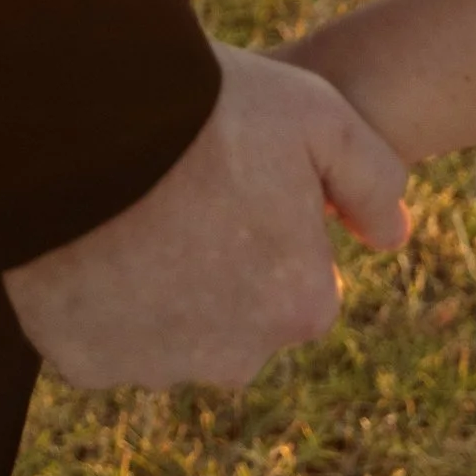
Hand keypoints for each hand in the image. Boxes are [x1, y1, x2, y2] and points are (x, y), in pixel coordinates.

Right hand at [1, 46, 408, 388]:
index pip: (299, 279)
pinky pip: (99, 335)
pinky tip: (91, 236)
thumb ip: (372, 180)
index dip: (269, 221)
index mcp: (300, 306)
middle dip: (216, 267)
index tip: (235, 176)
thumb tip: (393, 237)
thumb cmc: (213, 109)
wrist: (88, 117)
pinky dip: (95, 299)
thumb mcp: (319, 116)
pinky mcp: (82, 361)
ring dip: (155, 287)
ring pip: (166, 328)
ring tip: (132, 204)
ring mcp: (154, 366)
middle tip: (183, 189)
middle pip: (235, 314)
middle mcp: (235, 358)